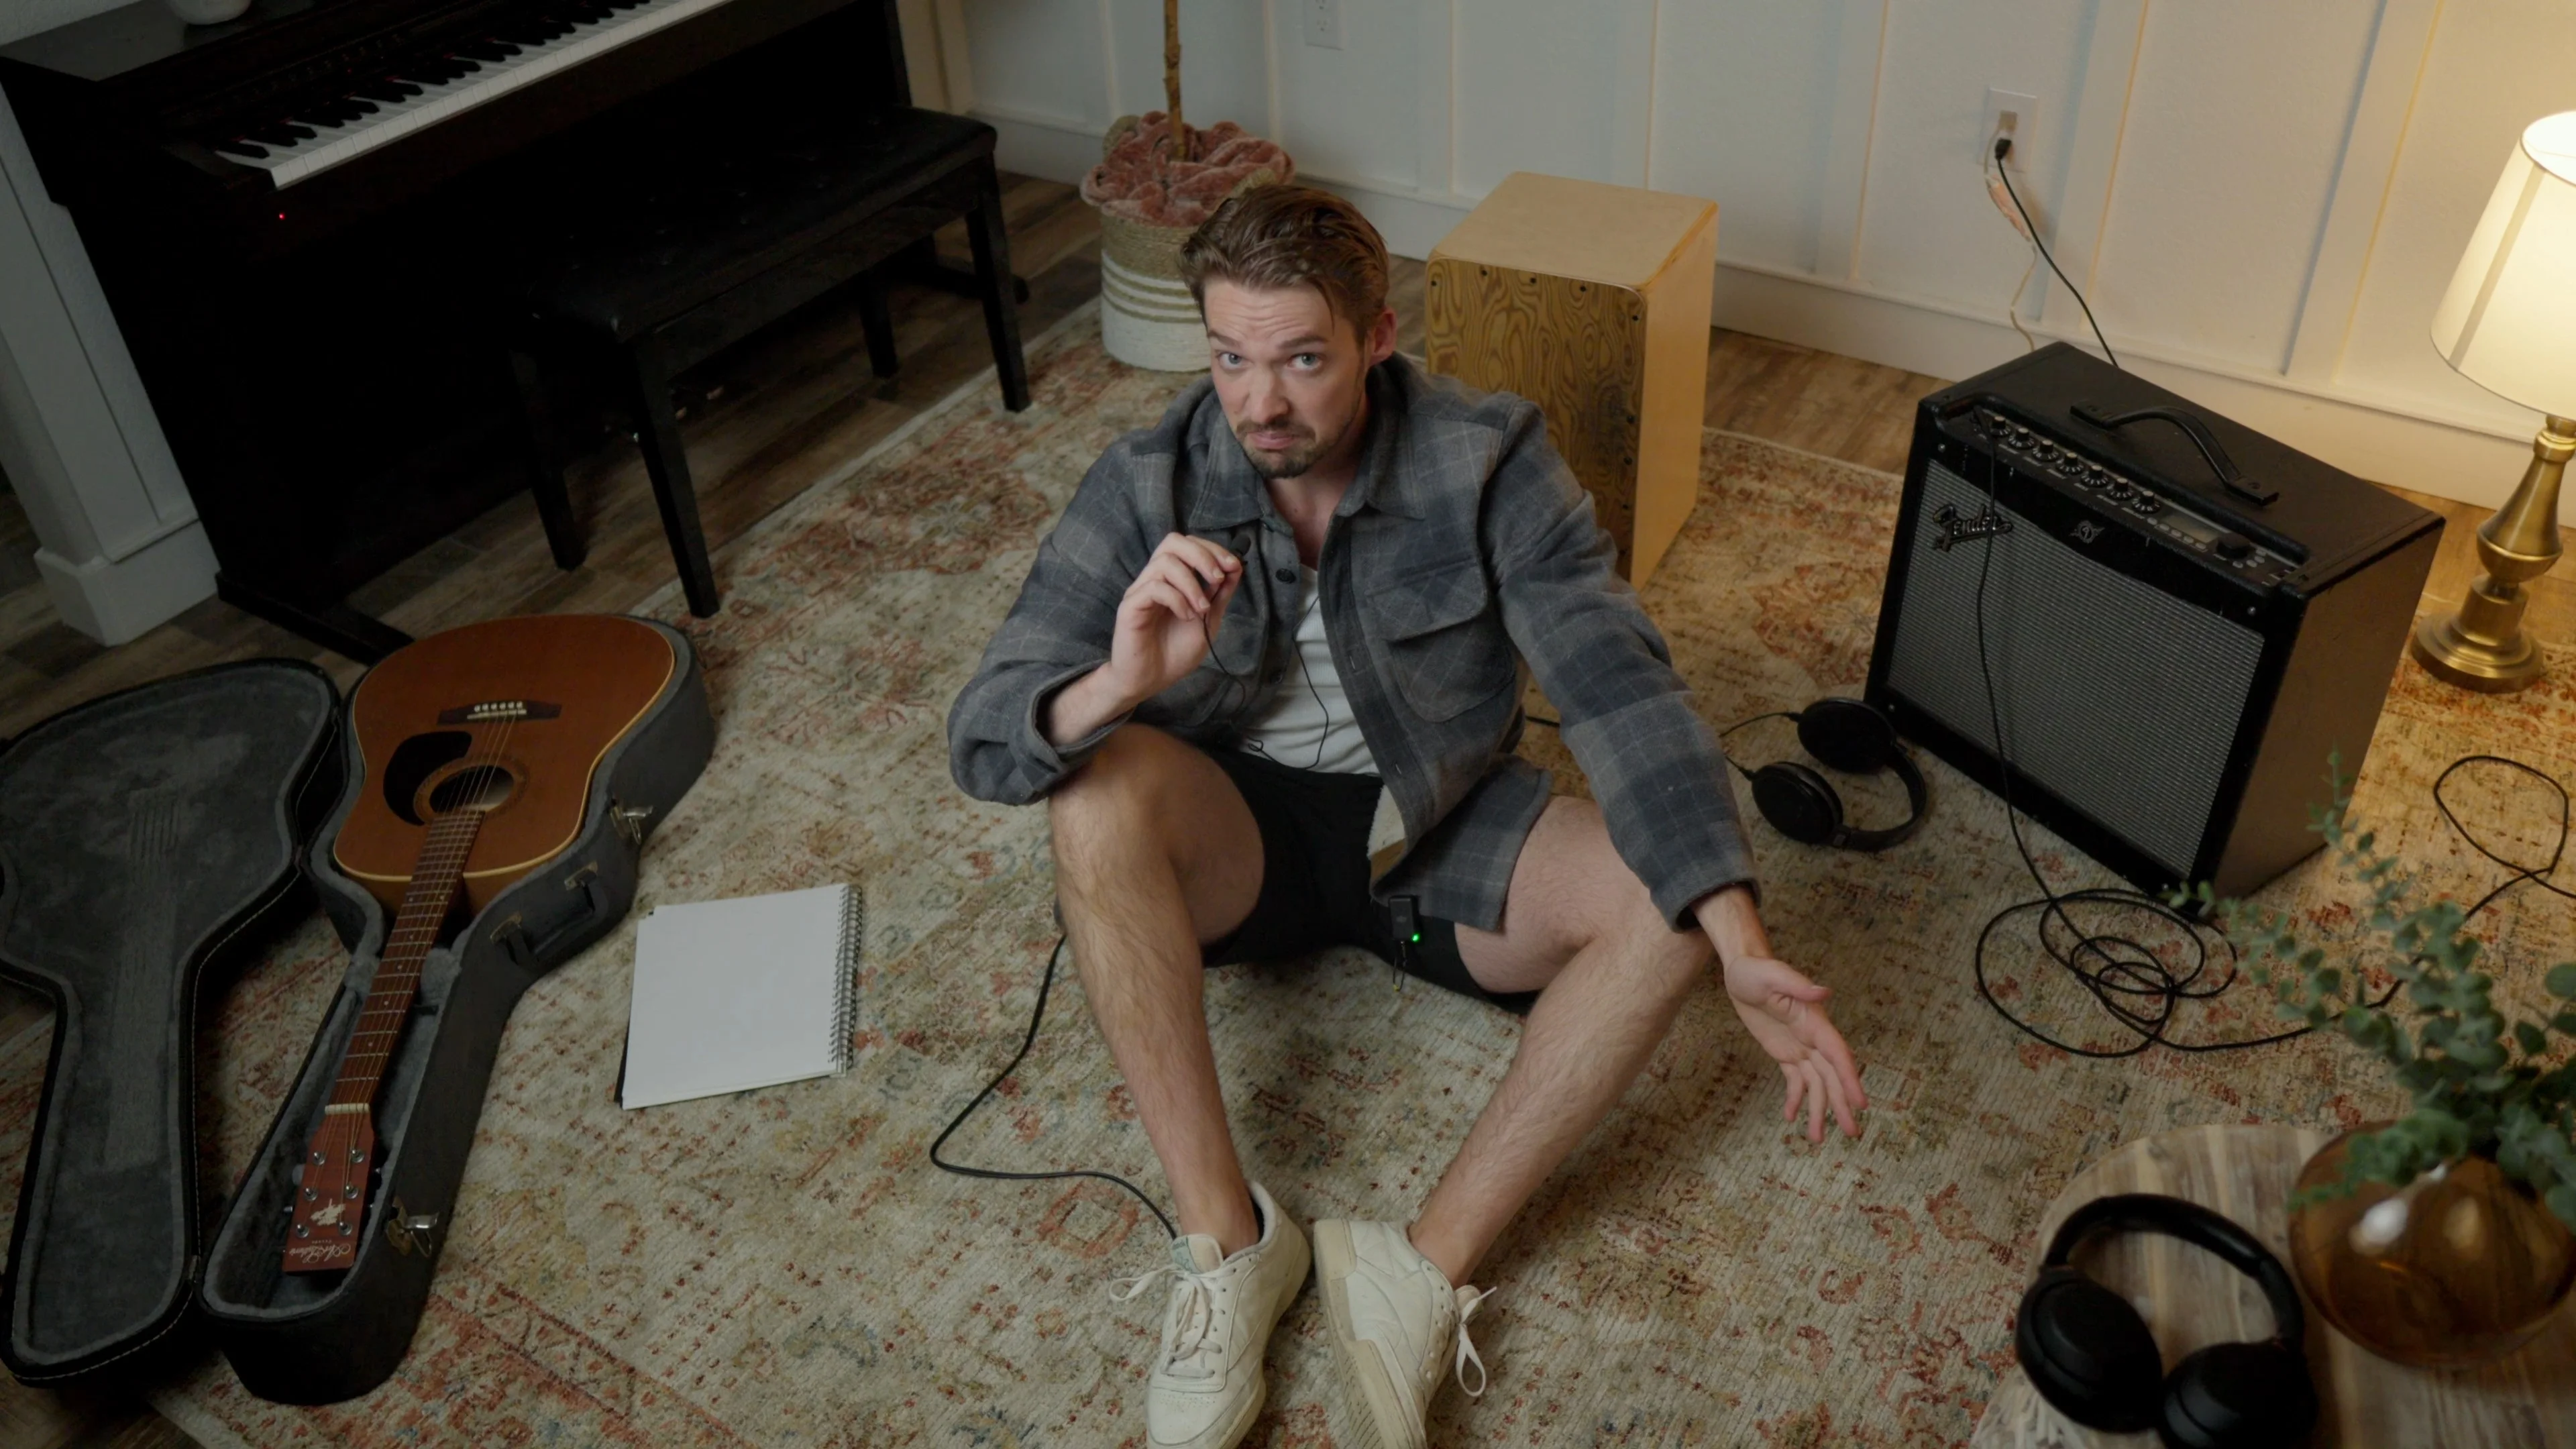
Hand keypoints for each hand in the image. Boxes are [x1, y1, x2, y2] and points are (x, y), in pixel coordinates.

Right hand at [1100, 532, 1242, 706]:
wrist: (1149, 682)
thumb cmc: (1174, 653)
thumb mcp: (1207, 621)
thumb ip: (1219, 595)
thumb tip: (1235, 567)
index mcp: (1172, 579)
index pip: (1188, 545)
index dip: (1212, 549)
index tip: (1233, 566)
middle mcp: (1154, 579)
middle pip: (1173, 541)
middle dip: (1202, 555)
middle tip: (1218, 578)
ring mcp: (1140, 591)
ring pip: (1164, 562)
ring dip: (1191, 584)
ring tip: (1201, 609)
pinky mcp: (1130, 607)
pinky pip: (1154, 587)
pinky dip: (1177, 599)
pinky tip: (1185, 617)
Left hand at [1723, 952, 1865, 1142]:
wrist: (1741, 970)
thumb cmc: (1757, 970)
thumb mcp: (1773, 975)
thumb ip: (1799, 986)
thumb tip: (1824, 992)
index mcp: (1815, 1023)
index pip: (1838, 1055)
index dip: (1850, 1079)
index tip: (1861, 1103)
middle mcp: (1812, 1038)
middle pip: (1831, 1077)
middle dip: (1841, 1105)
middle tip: (1851, 1133)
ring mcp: (1800, 1047)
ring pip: (1815, 1084)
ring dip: (1819, 1110)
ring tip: (1816, 1138)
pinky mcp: (1784, 1052)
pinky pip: (1795, 1080)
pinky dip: (1796, 1099)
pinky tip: (1792, 1117)